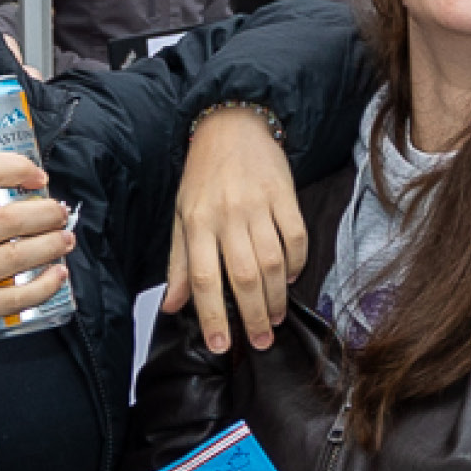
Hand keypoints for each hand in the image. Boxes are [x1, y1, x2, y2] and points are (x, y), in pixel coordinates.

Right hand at [0, 146, 77, 346]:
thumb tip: (15, 186)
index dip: (13, 167)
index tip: (37, 175)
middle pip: (7, 218)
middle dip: (46, 213)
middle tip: (60, 212)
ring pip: (17, 255)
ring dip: (52, 245)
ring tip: (65, 240)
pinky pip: (17, 296)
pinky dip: (45, 284)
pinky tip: (58, 274)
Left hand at [164, 101, 307, 354]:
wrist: (232, 125)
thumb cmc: (203, 175)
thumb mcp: (181, 215)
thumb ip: (179, 262)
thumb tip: (173, 306)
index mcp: (196, 222)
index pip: (204, 279)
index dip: (212, 316)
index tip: (221, 345)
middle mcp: (227, 215)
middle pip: (243, 276)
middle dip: (253, 316)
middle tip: (261, 342)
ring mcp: (258, 205)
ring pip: (272, 263)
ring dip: (277, 297)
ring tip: (275, 319)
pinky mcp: (285, 196)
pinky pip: (296, 238)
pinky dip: (297, 264)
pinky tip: (292, 279)